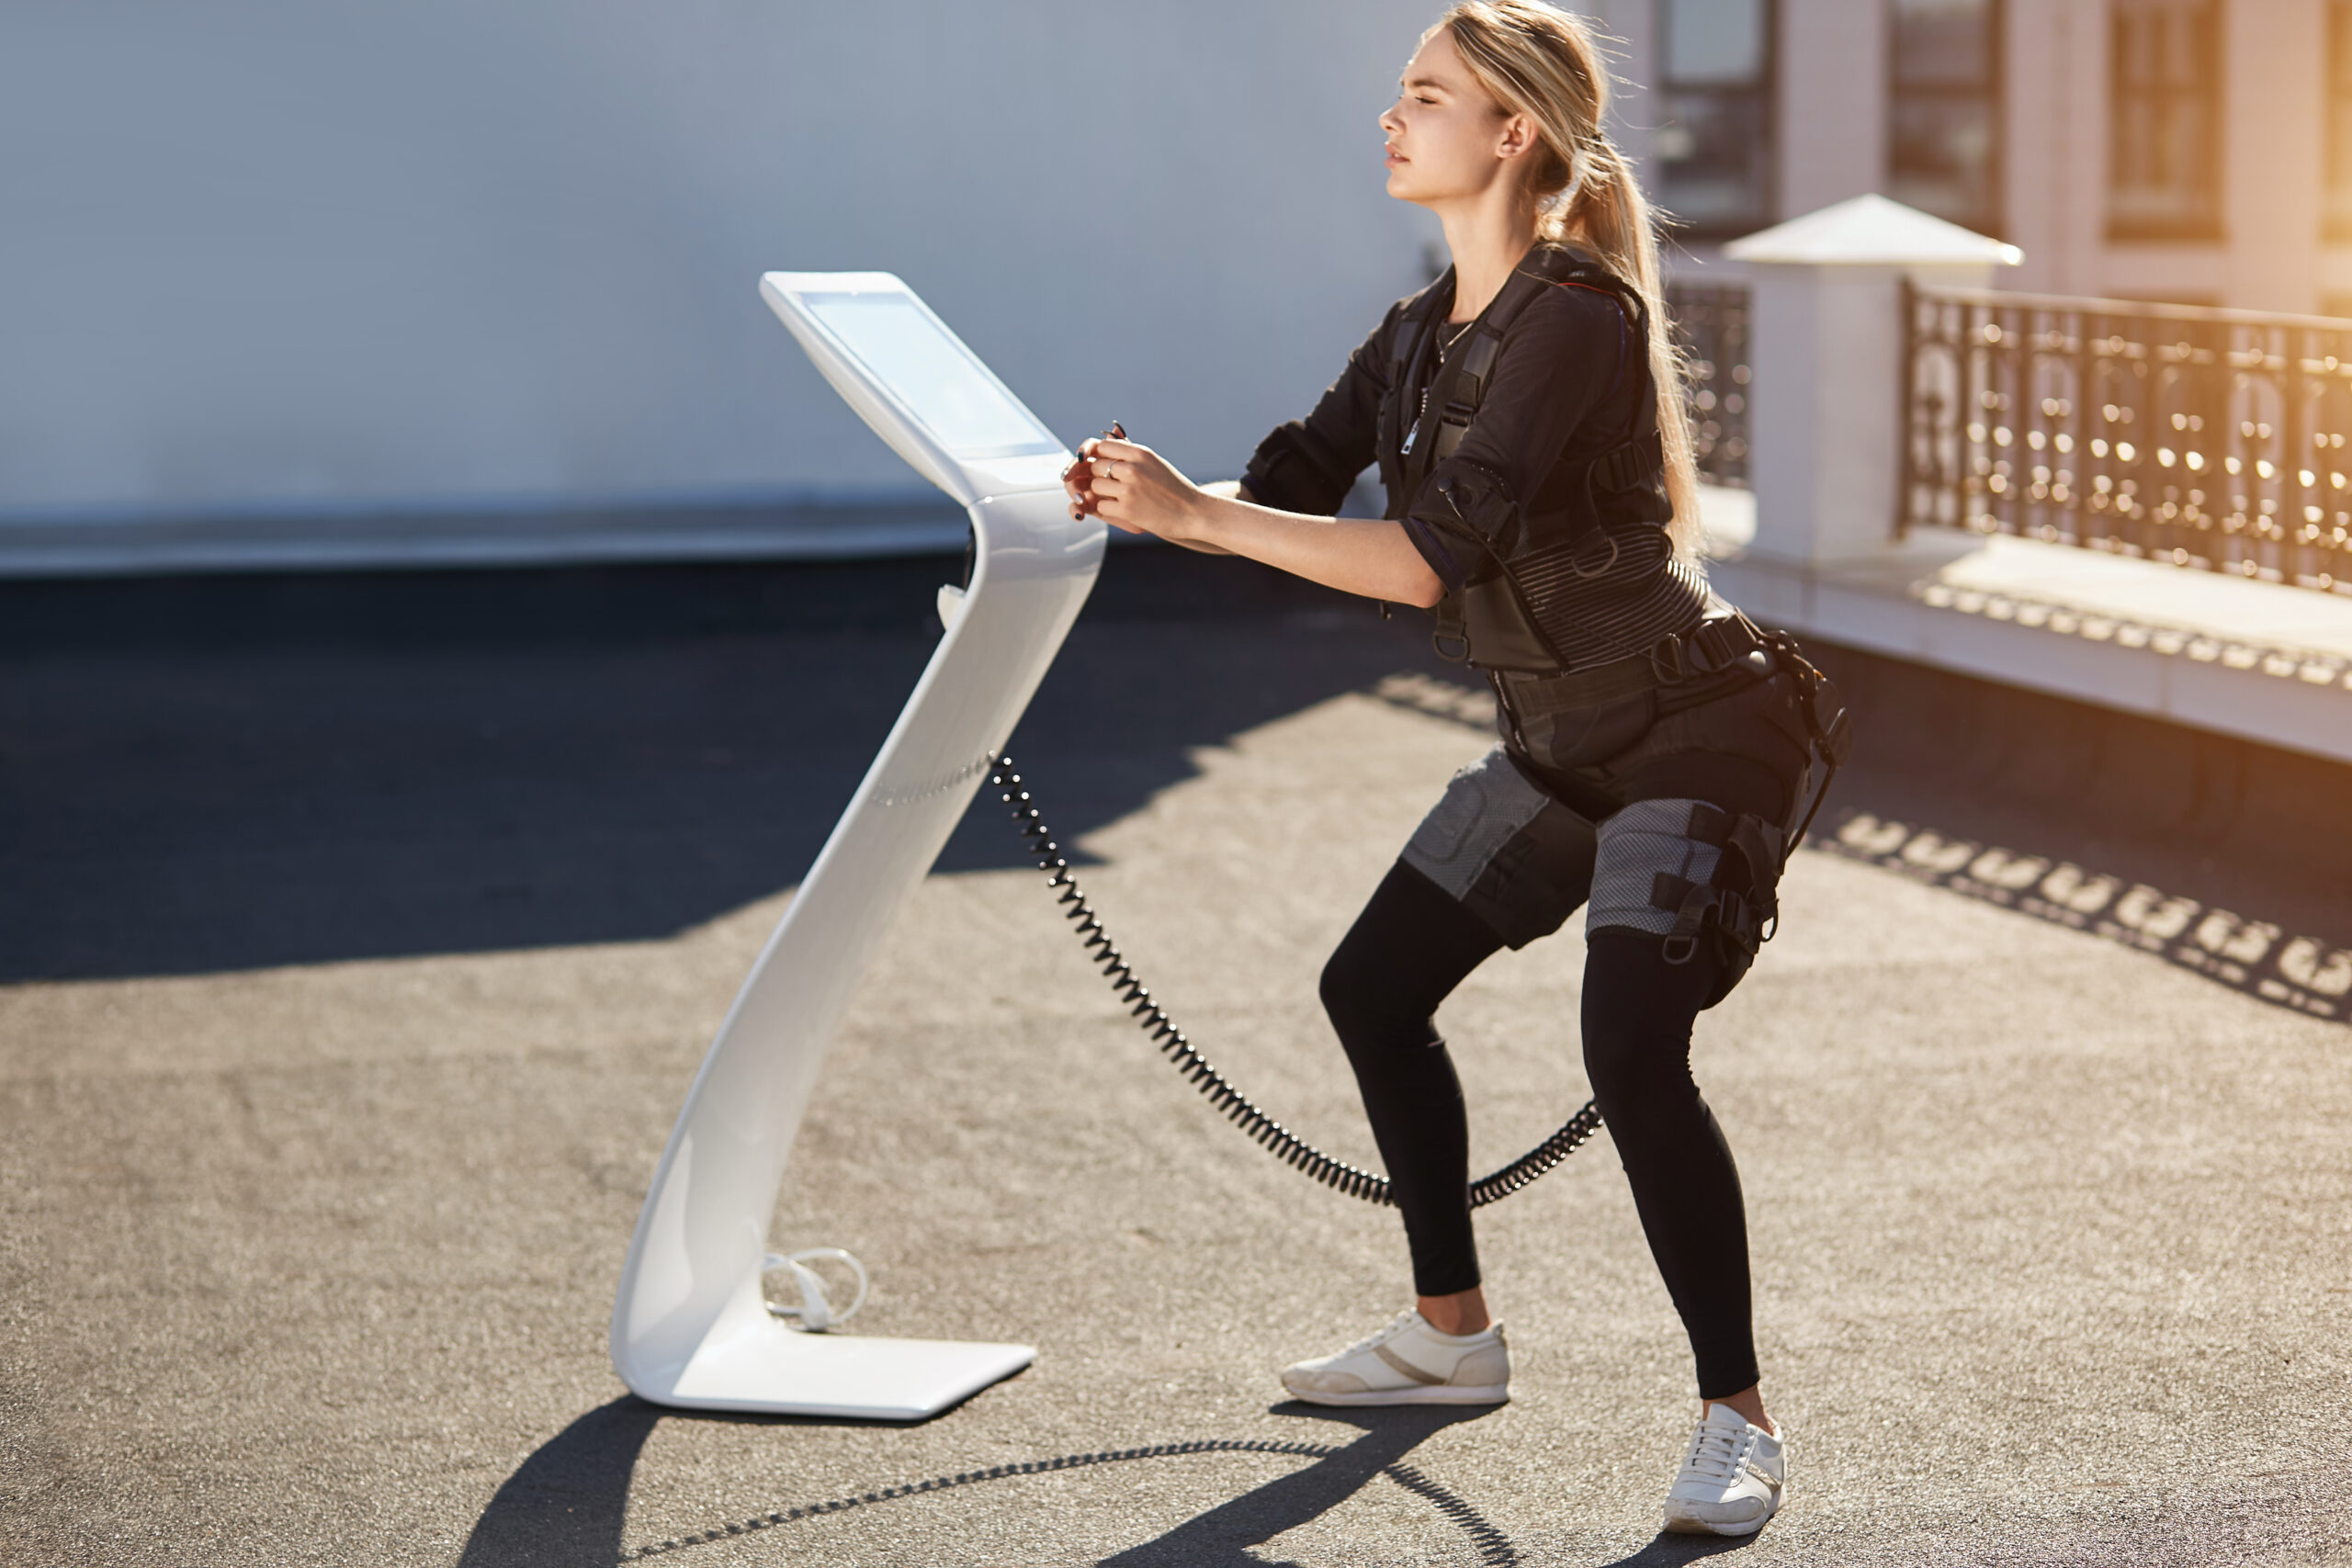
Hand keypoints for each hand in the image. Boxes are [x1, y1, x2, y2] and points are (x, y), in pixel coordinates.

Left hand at [1064, 436, 1205, 540]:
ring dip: (1104, 494)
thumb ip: (1131, 455)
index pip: (1103, 446)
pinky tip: (1125, 510)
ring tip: (1121, 498)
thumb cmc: (1173, 488)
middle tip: (1116, 486)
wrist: (1193, 513)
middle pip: (1096, 467)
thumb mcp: (1154, 463)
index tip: (1108, 468)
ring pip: (1095, 487)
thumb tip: (1104, 444)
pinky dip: (1110, 510)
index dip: (1102, 457)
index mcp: (1140, 453)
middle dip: (1101, 477)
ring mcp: (1129, 489)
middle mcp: (1133, 468)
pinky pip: (1102, 507)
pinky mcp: (1127, 510)